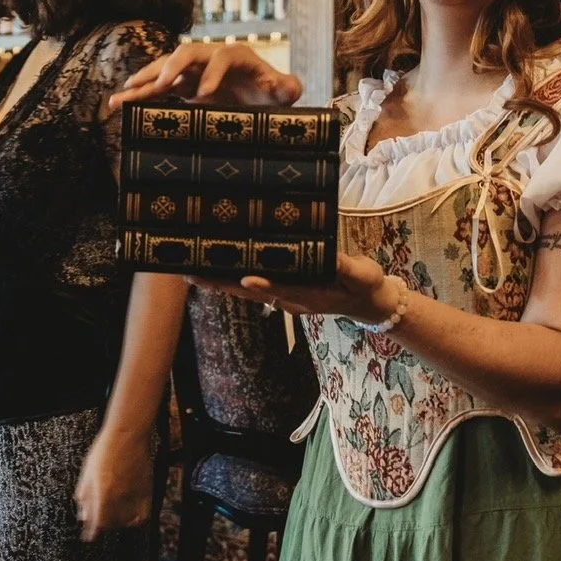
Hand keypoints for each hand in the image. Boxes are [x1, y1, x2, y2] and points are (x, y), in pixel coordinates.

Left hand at [73, 428, 153, 542]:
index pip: (95, 525)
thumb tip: (83, 515)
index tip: (89, 537)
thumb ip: (84, 496)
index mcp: (101, 494)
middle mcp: (118, 498)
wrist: (127, 434)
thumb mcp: (87, 472)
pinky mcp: (146, 489)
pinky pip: (144, 514)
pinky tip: (132, 516)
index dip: (91, 534)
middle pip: (110, 525)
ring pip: (126, 522)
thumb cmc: (106, 449)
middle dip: (103, 525)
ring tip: (114, 517)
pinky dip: (138, 520)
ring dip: (118, 523)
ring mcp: (134, 494)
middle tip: (100, 521)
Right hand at [108, 41, 302, 110]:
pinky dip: (138, 94)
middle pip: (188, 53)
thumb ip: (288, 88)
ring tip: (123, 94)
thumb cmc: (270, 94)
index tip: (203, 95)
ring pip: (165, 68)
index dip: (213, 72)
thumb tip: (289, 87)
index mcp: (237, 56)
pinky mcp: (180, 84)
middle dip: (173, 67)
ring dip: (145, 79)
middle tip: (162, 85)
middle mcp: (210, 57)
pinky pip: (156, 86)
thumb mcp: (282, 93)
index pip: (223, 57)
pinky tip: (117, 104)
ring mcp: (192, 70)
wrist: (257, 97)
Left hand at [185, 251, 402, 326]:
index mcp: (310, 294)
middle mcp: (291, 299)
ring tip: (193, 273)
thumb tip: (331, 257)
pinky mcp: (285, 292)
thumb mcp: (362, 276)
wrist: (367, 303)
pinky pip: (255, 286)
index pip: (282, 288)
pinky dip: (235, 279)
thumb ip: (345, 268)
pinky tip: (220, 270)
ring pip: (248, 291)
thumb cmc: (366, 286)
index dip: (263, 285)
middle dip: (223, 283)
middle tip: (192, 275)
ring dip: (222, 282)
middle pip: (251, 292)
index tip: (243, 278)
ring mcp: (285, 297)